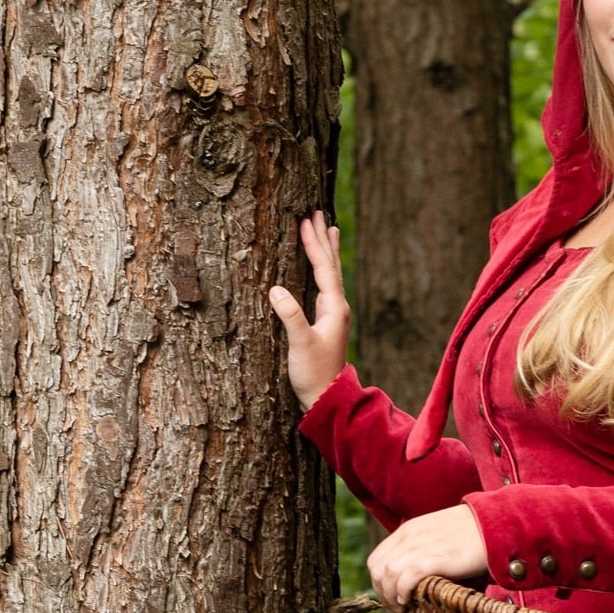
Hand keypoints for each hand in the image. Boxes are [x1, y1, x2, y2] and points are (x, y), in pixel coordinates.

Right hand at [269, 211, 350, 409]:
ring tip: (328, 230)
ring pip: (329, 275)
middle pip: (330, 266)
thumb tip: (275, 289)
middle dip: (323, 239)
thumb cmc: (314, 375)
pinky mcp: (326, 323)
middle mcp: (337, 308)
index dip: (314, 244)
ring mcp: (333, 316)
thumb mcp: (300, 345)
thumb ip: (290, 317)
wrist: (326, 399)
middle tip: (319, 213)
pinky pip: (324, 287)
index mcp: (334, 309)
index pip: (323, 269)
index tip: (306, 220)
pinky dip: (321, 270)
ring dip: (326, 252)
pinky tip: (319, 270)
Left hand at [368, 505, 488, 611]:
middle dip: (382, 592)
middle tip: (396, 607)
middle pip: (377, 569)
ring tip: (402, 608)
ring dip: (390, 596)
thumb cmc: (473, 536)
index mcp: (408, 530)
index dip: (379, 582)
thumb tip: (413, 575)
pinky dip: (402, 592)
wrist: (497, 525)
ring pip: (387, 574)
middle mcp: (410, 537)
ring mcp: (421, 546)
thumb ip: (423, 550)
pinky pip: (405, 577)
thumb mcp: (438, 536)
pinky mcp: (435, 559)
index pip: (376, 559)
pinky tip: (409, 601)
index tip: (391, 596)